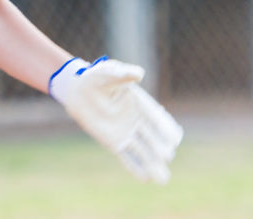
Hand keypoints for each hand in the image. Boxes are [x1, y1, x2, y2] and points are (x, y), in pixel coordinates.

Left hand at [49, 57, 182, 183]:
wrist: (78, 90)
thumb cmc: (96, 77)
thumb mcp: (109, 72)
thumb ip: (123, 74)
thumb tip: (138, 74)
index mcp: (140, 104)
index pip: (158, 119)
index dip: (167, 128)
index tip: (174, 139)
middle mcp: (137, 121)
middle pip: (154, 139)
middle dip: (161, 148)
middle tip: (166, 155)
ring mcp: (126, 133)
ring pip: (144, 152)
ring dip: (153, 165)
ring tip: (163, 180)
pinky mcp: (114, 143)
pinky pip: (127, 158)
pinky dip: (136, 168)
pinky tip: (146, 179)